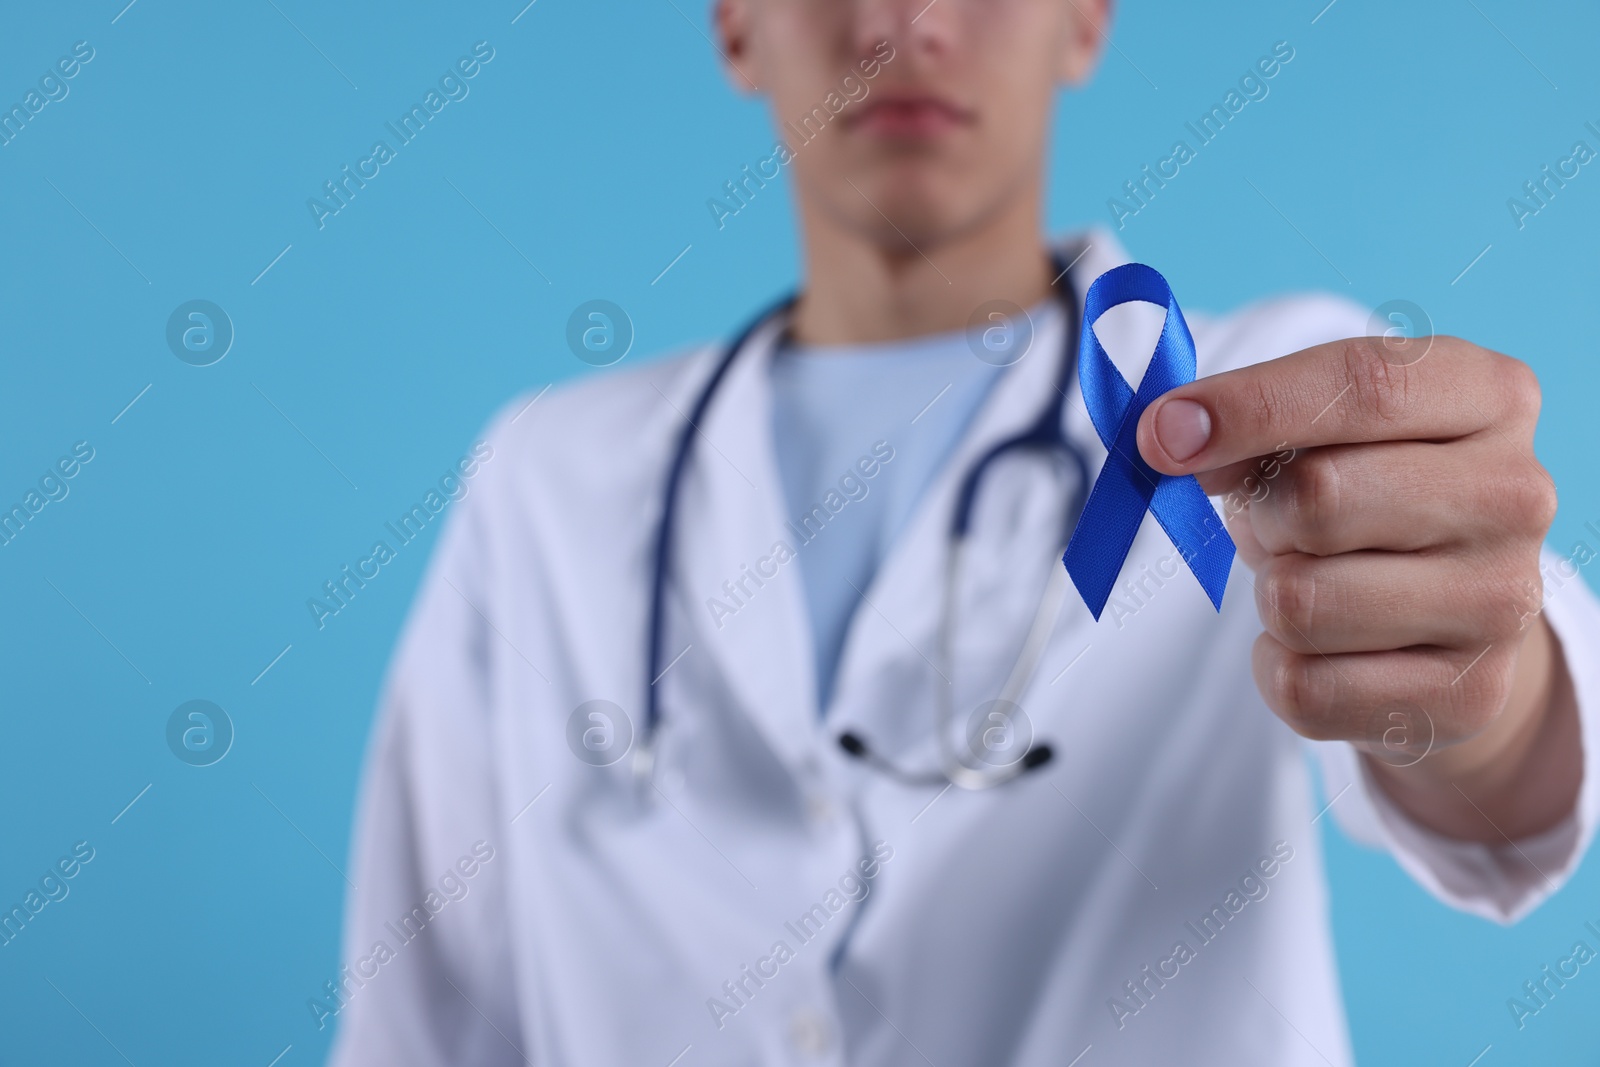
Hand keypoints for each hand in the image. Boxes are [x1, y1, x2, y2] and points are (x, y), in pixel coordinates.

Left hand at [1136, 334, 1580, 842]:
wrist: (1453, 616)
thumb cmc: (1368, 495)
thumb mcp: (1320, 433)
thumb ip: (1252, 420)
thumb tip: (1171, 436)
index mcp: (1488, 395)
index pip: (1362, 384)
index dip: (1247, 405)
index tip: (1160, 431)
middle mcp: (1517, 494)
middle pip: (1318, 497)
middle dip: (1263, 514)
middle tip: (1278, 522)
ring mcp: (1503, 603)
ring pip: (1298, 602)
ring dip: (1271, 594)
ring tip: (1315, 580)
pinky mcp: (1470, 696)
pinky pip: (1304, 688)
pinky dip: (1279, 666)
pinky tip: (1322, 646)